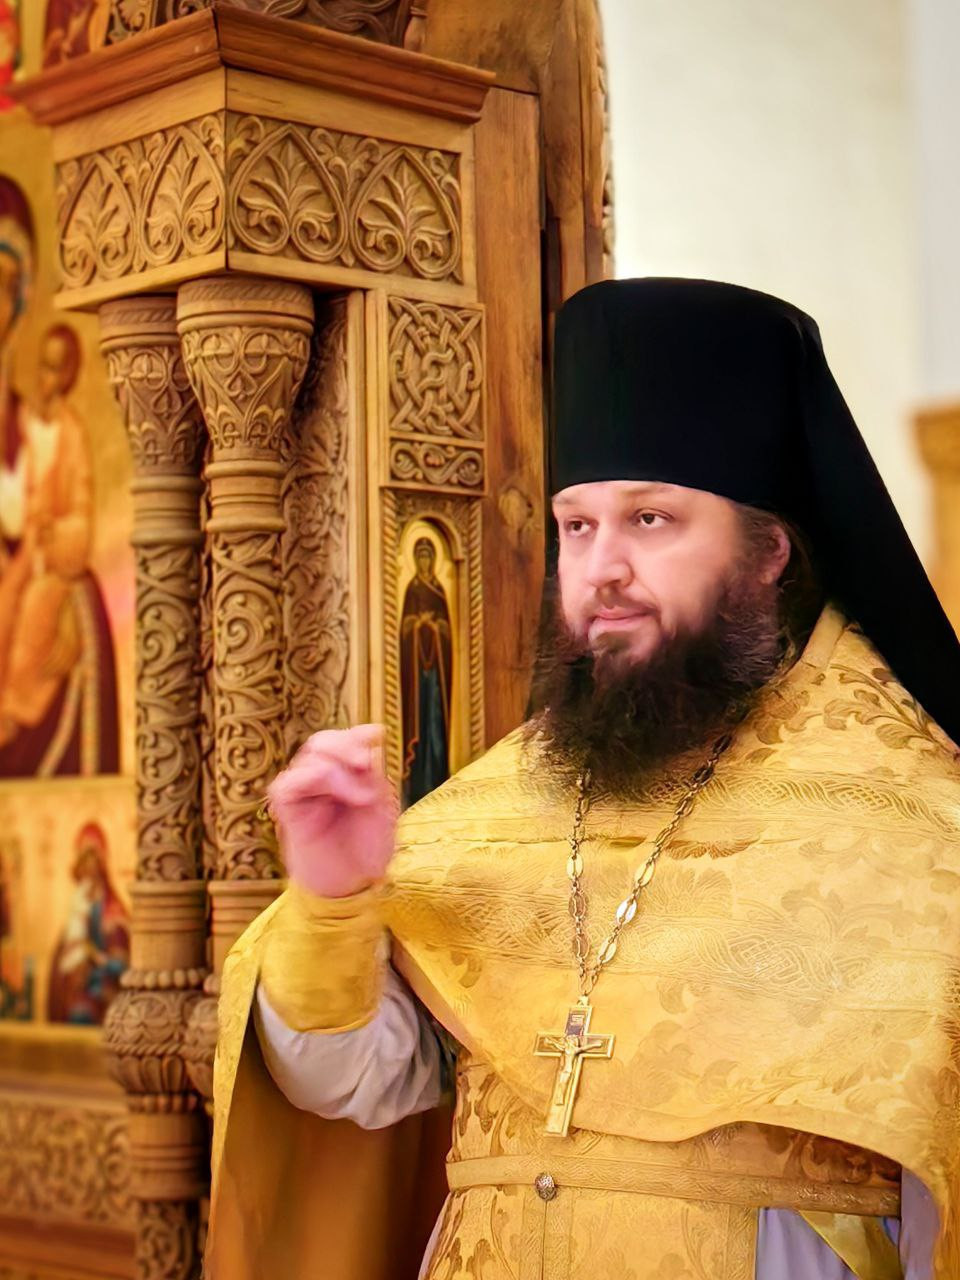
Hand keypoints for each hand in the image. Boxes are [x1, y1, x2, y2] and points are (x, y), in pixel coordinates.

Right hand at [266, 724, 397, 897]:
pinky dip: (315, 781)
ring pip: (310, 757)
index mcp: (343, 773)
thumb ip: (373, 772)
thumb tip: (370, 737)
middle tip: (366, 764)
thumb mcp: (382, 805)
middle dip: (346, 746)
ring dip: (340, 771)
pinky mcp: (287, 806)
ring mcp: (302, 790)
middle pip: (322, 741)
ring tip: (362, 798)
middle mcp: (319, 777)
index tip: (377, 736)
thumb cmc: (367, 848)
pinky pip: (288, 782)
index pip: (343, 739)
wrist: (351, 884)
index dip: (357, 734)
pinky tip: (336, 799)